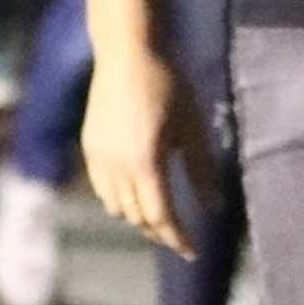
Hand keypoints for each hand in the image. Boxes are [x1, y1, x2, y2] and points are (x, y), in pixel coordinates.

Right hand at [82, 40, 217, 260]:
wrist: (127, 52)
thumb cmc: (168, 85)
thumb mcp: (192, 128)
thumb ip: (201, 171)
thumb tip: (214, 207)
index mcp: (145, 164)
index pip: (161, 217)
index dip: (178, 238)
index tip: (193, 252)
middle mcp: (116, 167)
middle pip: (137, 217)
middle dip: (160, 232)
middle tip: (180, 238)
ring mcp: (98, 158)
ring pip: (117, 207)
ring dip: (138, 217)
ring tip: (160, 217)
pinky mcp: (89, 147)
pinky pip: (103, 188)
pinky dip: (120, 199)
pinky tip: (137, 193)